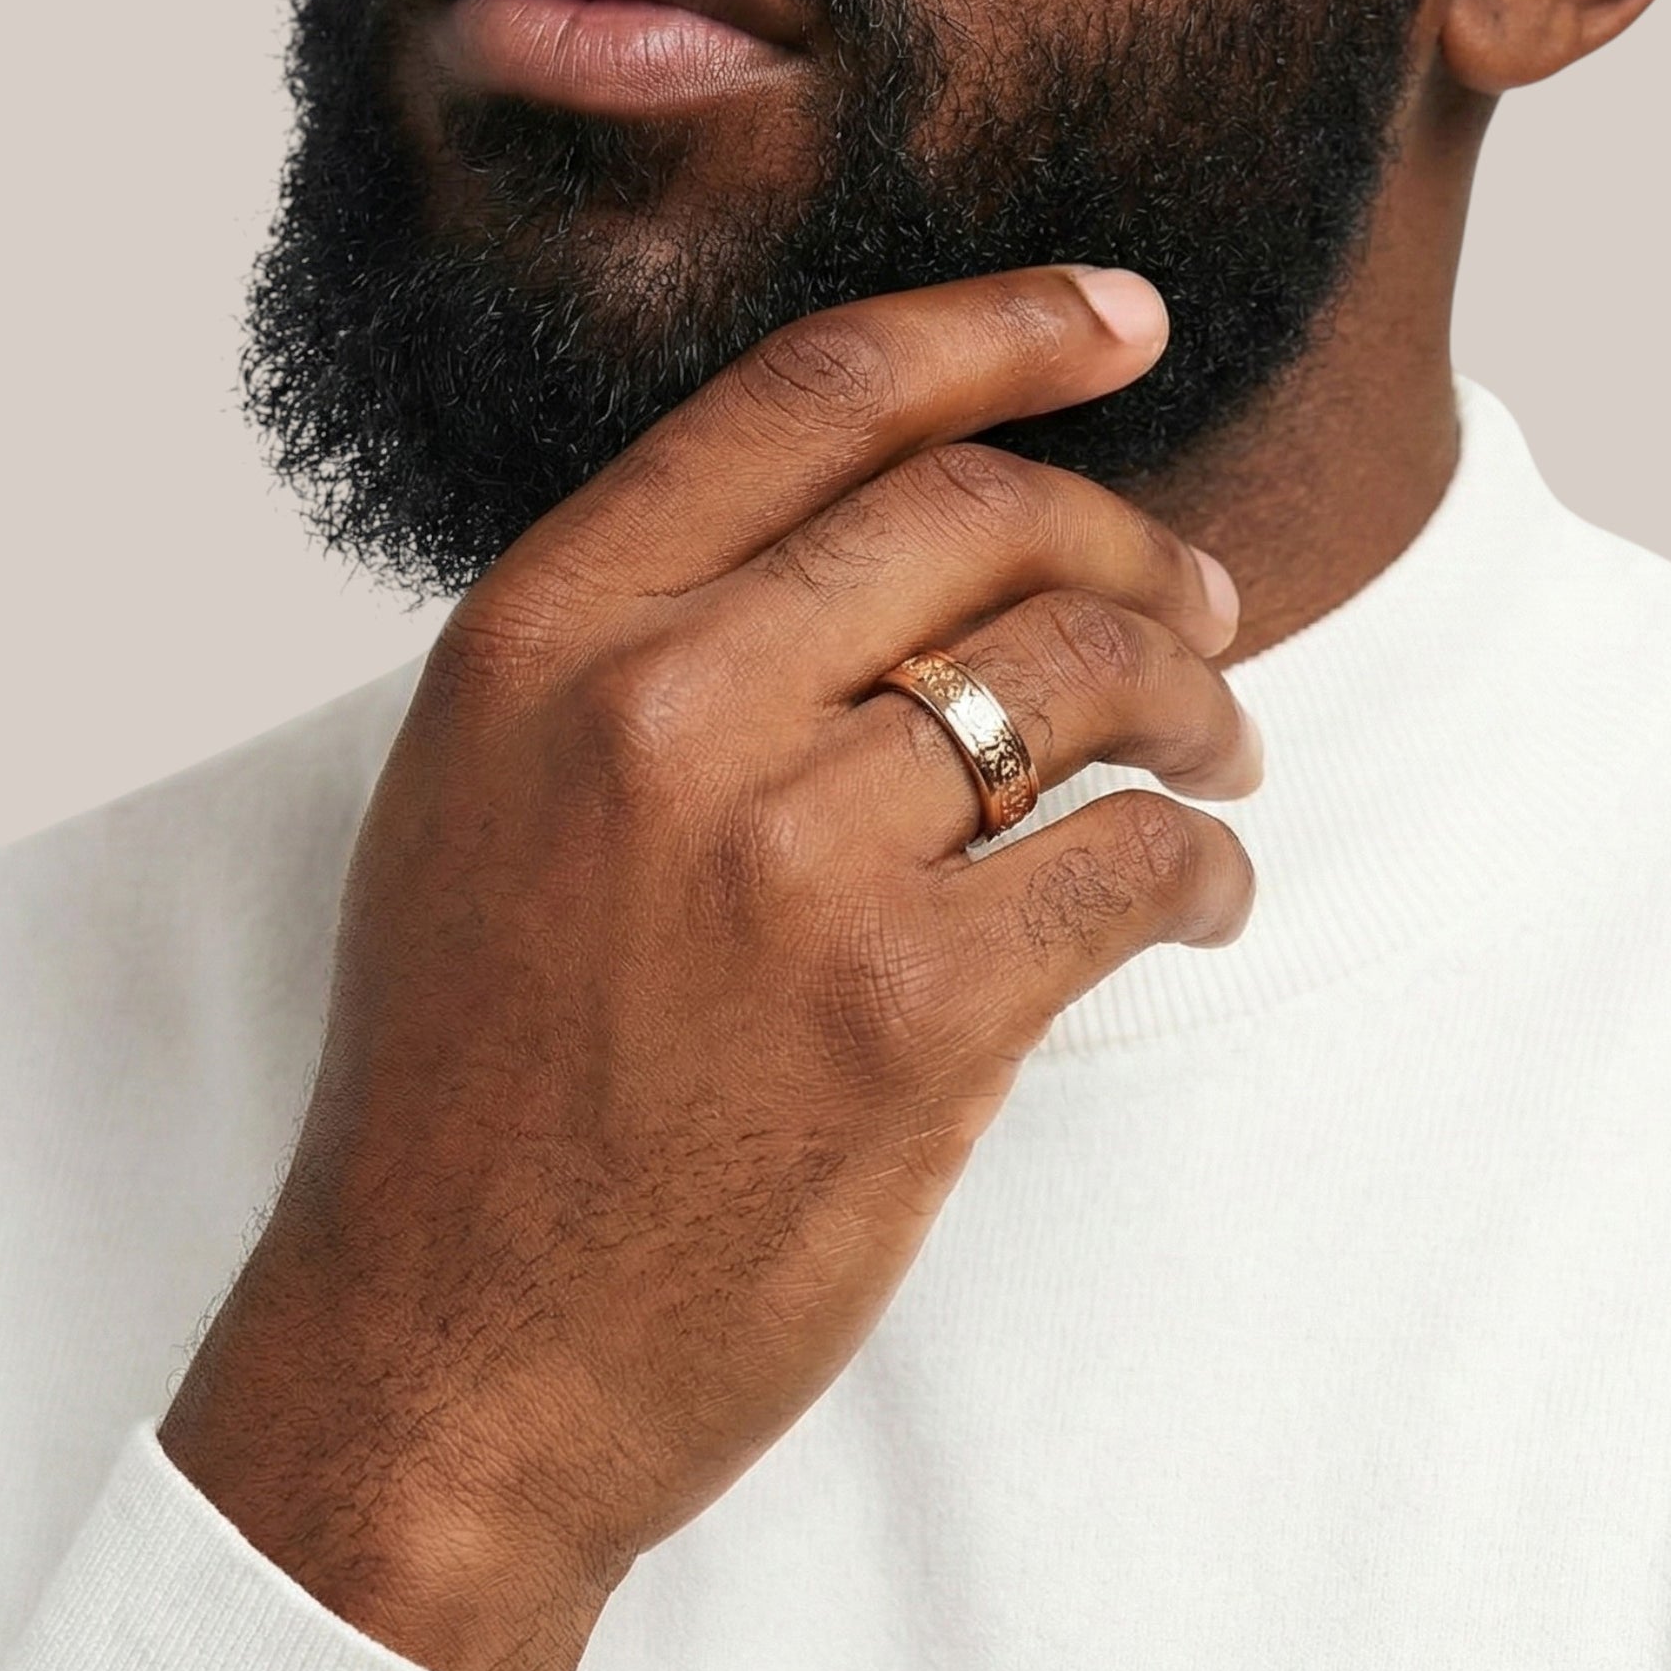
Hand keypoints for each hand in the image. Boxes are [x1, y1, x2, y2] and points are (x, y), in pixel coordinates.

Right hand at [159, 265, 1261, 1670]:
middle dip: (1139, 546)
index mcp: (546, 632)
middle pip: (987, 514)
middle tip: (1208, 605)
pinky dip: (1207, 861)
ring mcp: (789, 863)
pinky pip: (1135, 859)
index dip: (1002, 328)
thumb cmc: (471, 1081)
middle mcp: (662, 709)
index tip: (1123, 316)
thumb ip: (645, 642)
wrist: (450, 1354)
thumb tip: (873, 545)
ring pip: (1084, 673)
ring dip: (1199, 700)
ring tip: (1221, 758)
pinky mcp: (911, 1018)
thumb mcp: (485, 799)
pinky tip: (1204, 891)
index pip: (818, 394)